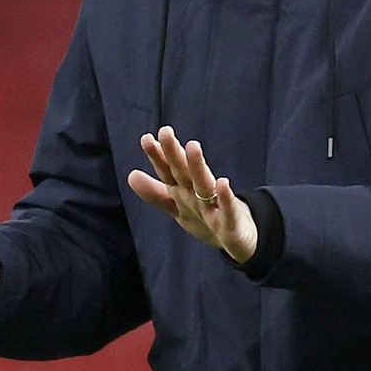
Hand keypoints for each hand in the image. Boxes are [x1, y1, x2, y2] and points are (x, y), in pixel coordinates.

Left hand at [127, 126, 257, 263]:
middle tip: (165, 131)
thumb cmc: (206, 217)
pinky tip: (223, 183)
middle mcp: (198, 194)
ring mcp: (215, 207)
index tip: (146, 138)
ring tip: (192, 146)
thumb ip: (155, 193)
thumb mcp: (178, 206)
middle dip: (174, 153)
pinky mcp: (231, 224)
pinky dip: (226, 198)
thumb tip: (131, 175)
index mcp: (184, 191)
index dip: (157, 157)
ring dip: (198, 166)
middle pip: (184, 172)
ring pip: (205, 184)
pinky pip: (228, 211)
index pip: (168, 171)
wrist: (239, 239)